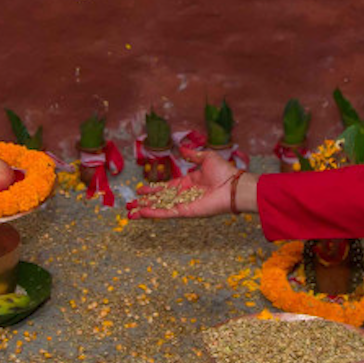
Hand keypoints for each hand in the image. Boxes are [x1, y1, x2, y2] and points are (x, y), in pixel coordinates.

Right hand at [127, 151, 242, 219]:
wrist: (234, 185)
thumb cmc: (224, 172)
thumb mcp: (206, 157)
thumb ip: (192, 155)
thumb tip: (182, 148)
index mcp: (187, 183)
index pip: (165, 187)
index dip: (152, 189)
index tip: (140, 190)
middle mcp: (184, 195)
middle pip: (159, 200)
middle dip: (144, 202)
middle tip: (129, 205)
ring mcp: (184, 205)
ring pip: (160, 208)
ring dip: (144, 210)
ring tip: (130, 214)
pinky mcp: (186, 212)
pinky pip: (167, 213)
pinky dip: (154, 214)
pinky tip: (141, 213)